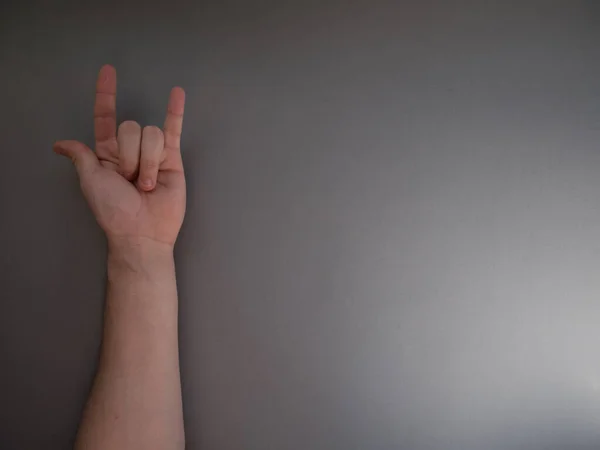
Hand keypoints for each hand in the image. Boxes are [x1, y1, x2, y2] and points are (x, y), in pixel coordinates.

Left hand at [54, 65, 185, 247]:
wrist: (142, 232)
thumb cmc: (114, 211)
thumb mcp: (91, 182)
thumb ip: (81, 157)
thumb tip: (60, 144)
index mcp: (107, 153)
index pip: (105, 117)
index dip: (106, 94)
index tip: (108, 72)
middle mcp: (130, 150)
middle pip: (132, 127)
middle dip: (130, 154)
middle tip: (130, 179)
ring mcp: (153, 153)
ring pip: (152, 134)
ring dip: (148, 162)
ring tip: (147, 185)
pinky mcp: (173, 159)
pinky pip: (174, 130)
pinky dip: (176, 112)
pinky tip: (176, 94)